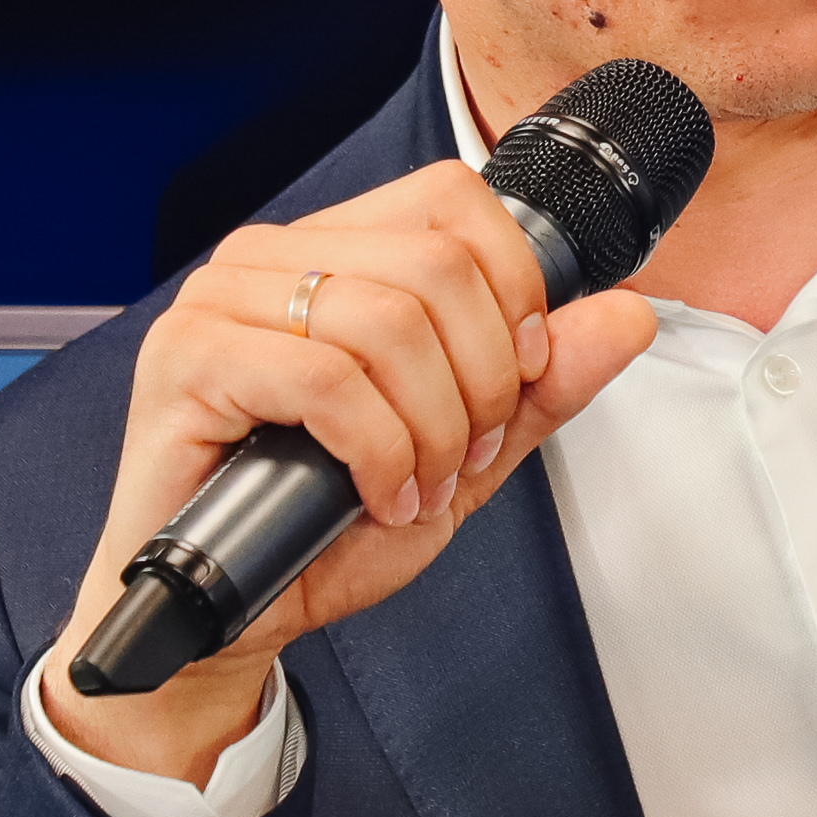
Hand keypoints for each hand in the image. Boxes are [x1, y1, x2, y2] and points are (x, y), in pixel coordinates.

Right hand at [40, 161, 657, 781]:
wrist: (228, 617)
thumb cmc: (320, 528)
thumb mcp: (465, 451)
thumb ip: (544, 385)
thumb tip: (629, 315)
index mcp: (334, 250)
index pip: (455, 198)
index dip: (514, 289)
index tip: (518, 375)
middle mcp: (270, 258)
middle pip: (437, 263)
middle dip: (484, 378)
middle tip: (466, 453)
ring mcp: (220, 301)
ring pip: (389, 320)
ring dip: (434, 427)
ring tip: (418, 485)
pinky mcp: (187, 359)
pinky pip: (327, 380)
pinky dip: (380, 452)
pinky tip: (377, 495)